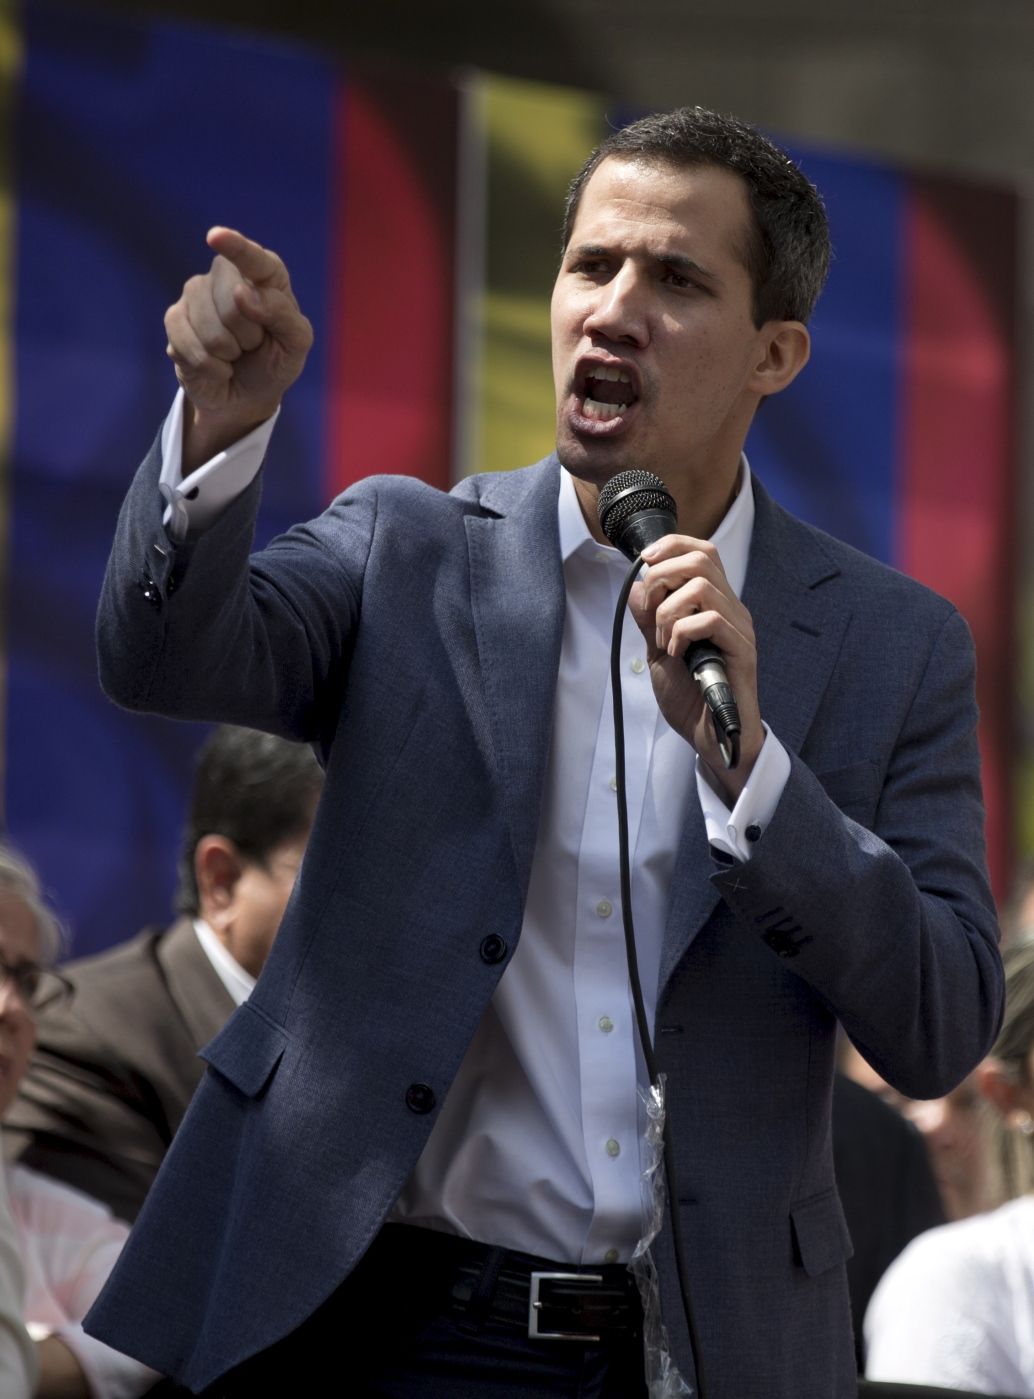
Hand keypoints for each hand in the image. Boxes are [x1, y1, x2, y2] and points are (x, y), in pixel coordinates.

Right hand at [164, 227, 313, 470]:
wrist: (248, 394)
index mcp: (265, 275)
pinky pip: (186, 343)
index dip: (235, 247)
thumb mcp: (296, 343)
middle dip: (249, 335)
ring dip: (228, 352)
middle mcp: (226, 276)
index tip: (215, 237)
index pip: (253, 258)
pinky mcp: (174, 319)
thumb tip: (243, 293)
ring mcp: (195, 294)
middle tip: (253, 344)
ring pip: (209, 327)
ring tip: (235, 353)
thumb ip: (282, 314)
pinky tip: (217, 366)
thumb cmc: (275, 361)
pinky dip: (208, 366)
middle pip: (232, 300)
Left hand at [628, 534, 763, 800]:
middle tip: (650, 605)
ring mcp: (738, 628)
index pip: (702, 551)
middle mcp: (731, 609)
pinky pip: (710, 619)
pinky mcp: (742, 650)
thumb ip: (648, 620)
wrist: (709, 737)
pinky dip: (682, 632)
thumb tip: (637, 586)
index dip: (673, 545)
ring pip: (702, 587)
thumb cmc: (690, 697)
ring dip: (669, 611)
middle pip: (704, 557)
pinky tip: (676, 654)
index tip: (646, 560)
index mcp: (714, 604)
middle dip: (664, 573)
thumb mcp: (657, 652)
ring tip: (664, 640)